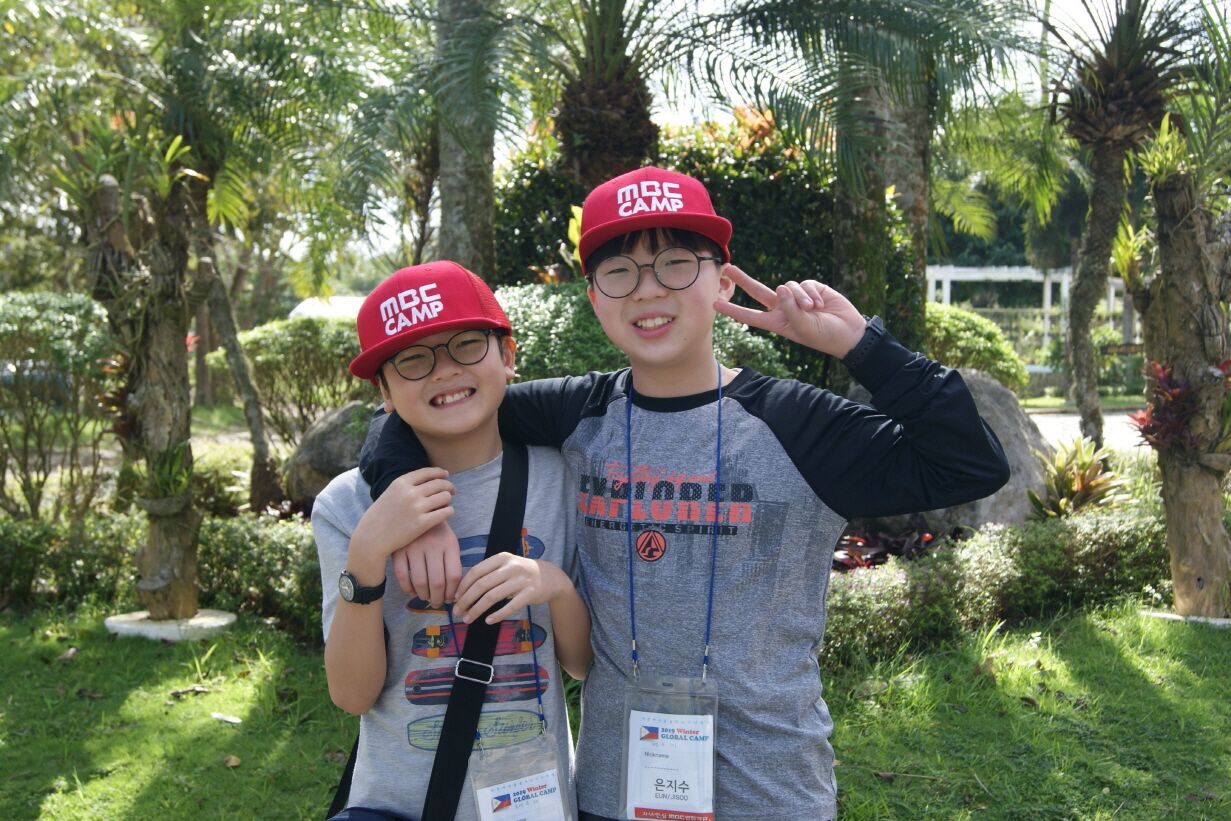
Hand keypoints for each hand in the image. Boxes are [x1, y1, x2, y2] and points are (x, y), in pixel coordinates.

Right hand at [349, 467, 454, 583]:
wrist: (372, 538)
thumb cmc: (380, 517)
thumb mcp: (390, 494)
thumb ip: (406, 486)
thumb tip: (427, 480)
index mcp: (401, 483)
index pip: (427, 472)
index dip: (440, 472)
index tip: (446, 475)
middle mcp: (410, 492)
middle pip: (439, 484)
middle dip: (448, 486)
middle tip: (452, 491)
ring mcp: (417, 507)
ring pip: (445, 497)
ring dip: (448, 500)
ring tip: (446, 504)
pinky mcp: (422, 523)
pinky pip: (446, 512)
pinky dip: (449, 511)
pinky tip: (447, 513)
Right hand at [391, 522, 462, 607]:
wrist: (416, 510)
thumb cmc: (436, 532)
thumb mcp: (450, 542)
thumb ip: (453, 564)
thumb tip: (454, 594)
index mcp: (449, 544)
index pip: (454, 575)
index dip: (453, 592)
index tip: (450, 599)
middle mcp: (432, 545)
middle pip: (437, 582)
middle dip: (438, 599)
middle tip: (437, 603)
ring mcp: (414, 547)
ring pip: (419, 582)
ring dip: (423, 595)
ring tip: (425, 598)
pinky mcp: (398, 549)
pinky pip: (401, 575)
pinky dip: (407, 588)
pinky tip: (412, 591)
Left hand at [453, 555, 566, 624]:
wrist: (551, 577)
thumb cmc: (522, 572)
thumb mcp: (506, 565)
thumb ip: (489, 573)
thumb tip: (463, 590)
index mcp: (502, 557)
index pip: (476, 571)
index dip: (463, 586)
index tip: (455, 598)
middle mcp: (511, 566)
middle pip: (482, 585)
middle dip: (466, 600)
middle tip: (457, 612)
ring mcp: (522, 580)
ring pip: (492, 596)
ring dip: (477, 609)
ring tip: (468, 619)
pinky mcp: (530, 593)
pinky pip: (510, 606)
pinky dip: (497, 615)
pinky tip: (488, 621)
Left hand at [715, 265, 867, 357]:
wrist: (848, 331)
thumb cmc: (825, 336)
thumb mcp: (805, 328)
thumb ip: (791, 309)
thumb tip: (780, 287)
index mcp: (777, 323)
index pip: (750, 315)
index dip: (733, 309)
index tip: (714, 304)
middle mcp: (783, 308)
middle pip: (758, 291)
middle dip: (743, 279)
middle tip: (728, 268)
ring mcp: (796, 297)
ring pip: (788, 287)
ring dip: (801, 298)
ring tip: (814, 310)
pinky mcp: (810, 288)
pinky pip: (804, 284)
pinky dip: (811, 293)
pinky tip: (820, 303)